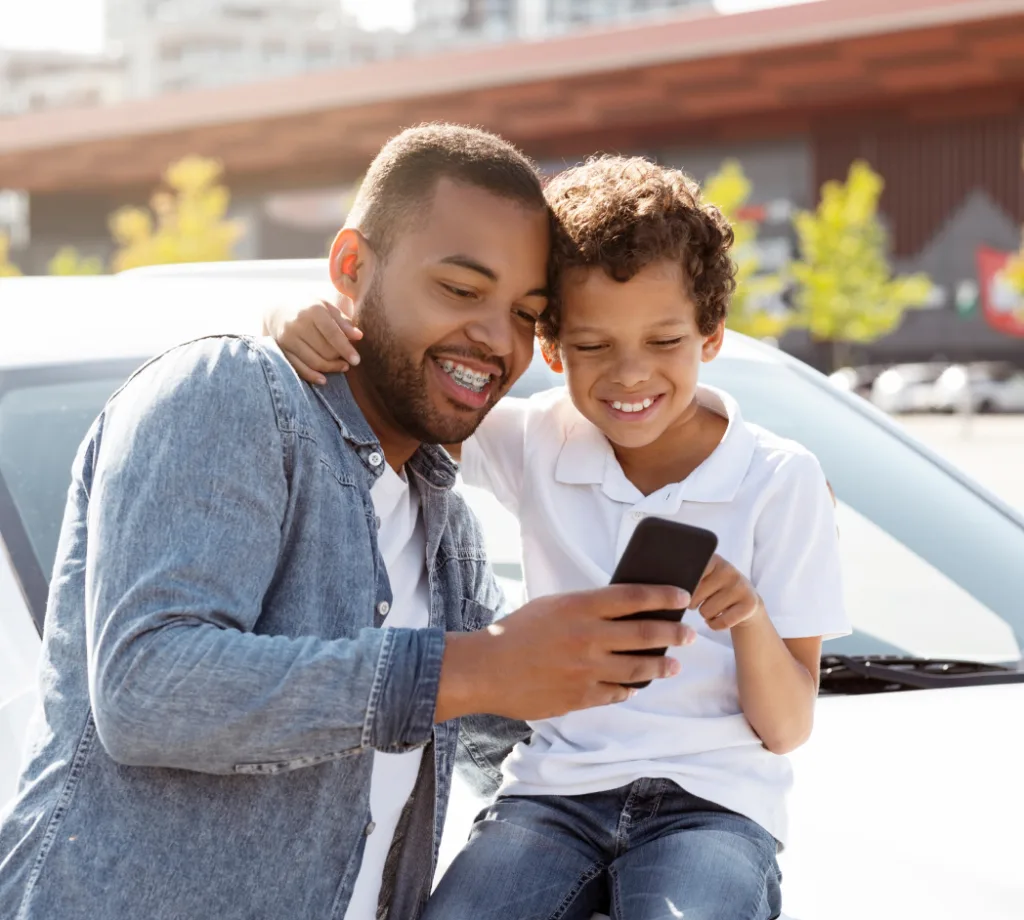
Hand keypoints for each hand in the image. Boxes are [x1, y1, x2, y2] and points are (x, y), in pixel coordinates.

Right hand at [262, 299, 362, 384]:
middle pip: (324, 350)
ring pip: (314, 361)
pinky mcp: (281, 350)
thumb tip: (359, 337)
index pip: (332, 333)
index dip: (345, 349)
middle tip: (348, 360)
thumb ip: (343, 322)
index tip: (357, 360)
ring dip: (330, 368)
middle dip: (339, 358)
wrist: (276, 307)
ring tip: (342, 366)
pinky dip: (312, 376)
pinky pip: (299, 368)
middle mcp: (298, 324)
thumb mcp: (326, 306)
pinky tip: (324, 379)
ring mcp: (287, 338)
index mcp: (313, 310)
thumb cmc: (308, 306)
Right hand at [437, 584, 696, 721]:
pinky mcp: (581, 696)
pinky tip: (638, 686)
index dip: (664, 596)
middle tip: (690, 635)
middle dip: (674, 634)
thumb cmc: (517, 632)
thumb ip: (587, 607)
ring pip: (638, 669)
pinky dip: (631, 688)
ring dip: (662, 666)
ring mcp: (586, 669)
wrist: (486, 670)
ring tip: (674, 665)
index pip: (634, 597)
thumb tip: (625, 609)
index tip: (683, 597)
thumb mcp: (553, 606)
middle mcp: (588, 636)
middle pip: (646, 634)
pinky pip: (617, 692)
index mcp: (579, 606)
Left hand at [689, 554, 764, 631]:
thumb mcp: (702, 578)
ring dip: (706, 614)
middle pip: (694, 596)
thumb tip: (668, 589)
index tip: (683, 589)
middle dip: (693, 603)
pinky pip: (720, 623)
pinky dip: (715, 625)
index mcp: (712, 560)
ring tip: (714, 606)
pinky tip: (719, 616)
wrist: (746, 601)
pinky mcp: (750, 604)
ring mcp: (741, 586)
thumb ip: (685, 577)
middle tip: (704, 599)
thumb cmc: (714, 589)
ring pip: (706, 611)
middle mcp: (728, 569)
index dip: (684, 587)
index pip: (689, 573)